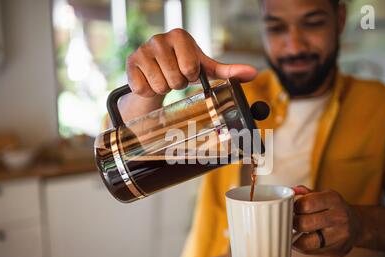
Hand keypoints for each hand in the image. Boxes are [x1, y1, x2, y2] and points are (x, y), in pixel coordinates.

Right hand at [126, 28, 257, 96]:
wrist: (155, 71)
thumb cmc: (182, 66)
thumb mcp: (205, 68)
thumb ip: (228, 71)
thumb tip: (253, 73)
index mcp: (180, 36)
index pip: (191, 68)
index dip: (190, 76)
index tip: (187, 71)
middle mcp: (159, 39)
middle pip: (176, 79)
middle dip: (177, 84)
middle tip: (174, 76)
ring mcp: (143, 50)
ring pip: (160, 86)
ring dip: (163, 88)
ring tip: (162, 78)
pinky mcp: (130, 64)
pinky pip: (143, 89)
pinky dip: (148, 92)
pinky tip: (148, 81)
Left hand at [291, 185, 361, 256]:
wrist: (358, 225)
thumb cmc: (333, 209)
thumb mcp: (323, 196)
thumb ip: (305, 193)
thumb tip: (290, 190)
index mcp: (333, 199)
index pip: (305, 204)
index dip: (293, 207)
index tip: (291, 209)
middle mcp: (339, 217)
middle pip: (304, 224)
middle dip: (293, 224)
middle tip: (291, 222)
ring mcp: (340, 235)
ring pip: (306, 242)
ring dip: (295, 238)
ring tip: (294, 233)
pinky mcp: (337, 251)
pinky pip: (311, 252)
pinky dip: (302, 247)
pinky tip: (303, 240)